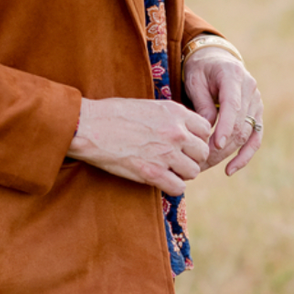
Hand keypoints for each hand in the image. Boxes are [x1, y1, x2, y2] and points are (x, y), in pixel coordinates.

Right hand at [69, 97, 211, 194]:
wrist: (87, 126)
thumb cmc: (112, 114)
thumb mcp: (148, 105)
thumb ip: (170, 118)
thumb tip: (184, 132)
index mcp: (175, 112)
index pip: (205, 129)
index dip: (196, 138)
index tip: (184, 143)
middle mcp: (175, 131)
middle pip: (203, 152)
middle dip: (191, 157)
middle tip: (175, 160)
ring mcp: (166, 153)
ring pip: (193, 171)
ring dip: (181, 173)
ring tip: (166, 170)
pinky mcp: (153, 172)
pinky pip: (178, 187)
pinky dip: (171, 187)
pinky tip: (159, 180)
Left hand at [183, 49, 262, 175]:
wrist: (216, 59)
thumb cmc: (200, 68)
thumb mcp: (194, 80)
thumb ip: (202, 104)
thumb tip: (207, 131)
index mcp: (233, 76)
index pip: (232, 105)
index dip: (225, 127)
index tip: (215, 145)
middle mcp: (250, 89)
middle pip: (240, 125)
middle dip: (220, 147)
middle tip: (199, 163)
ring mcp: (256, 102)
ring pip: (247, 134)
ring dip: (228, 154)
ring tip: (206, 166)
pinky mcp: (257, 114)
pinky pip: (255, 138)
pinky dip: (244, 155)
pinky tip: (230, 169)